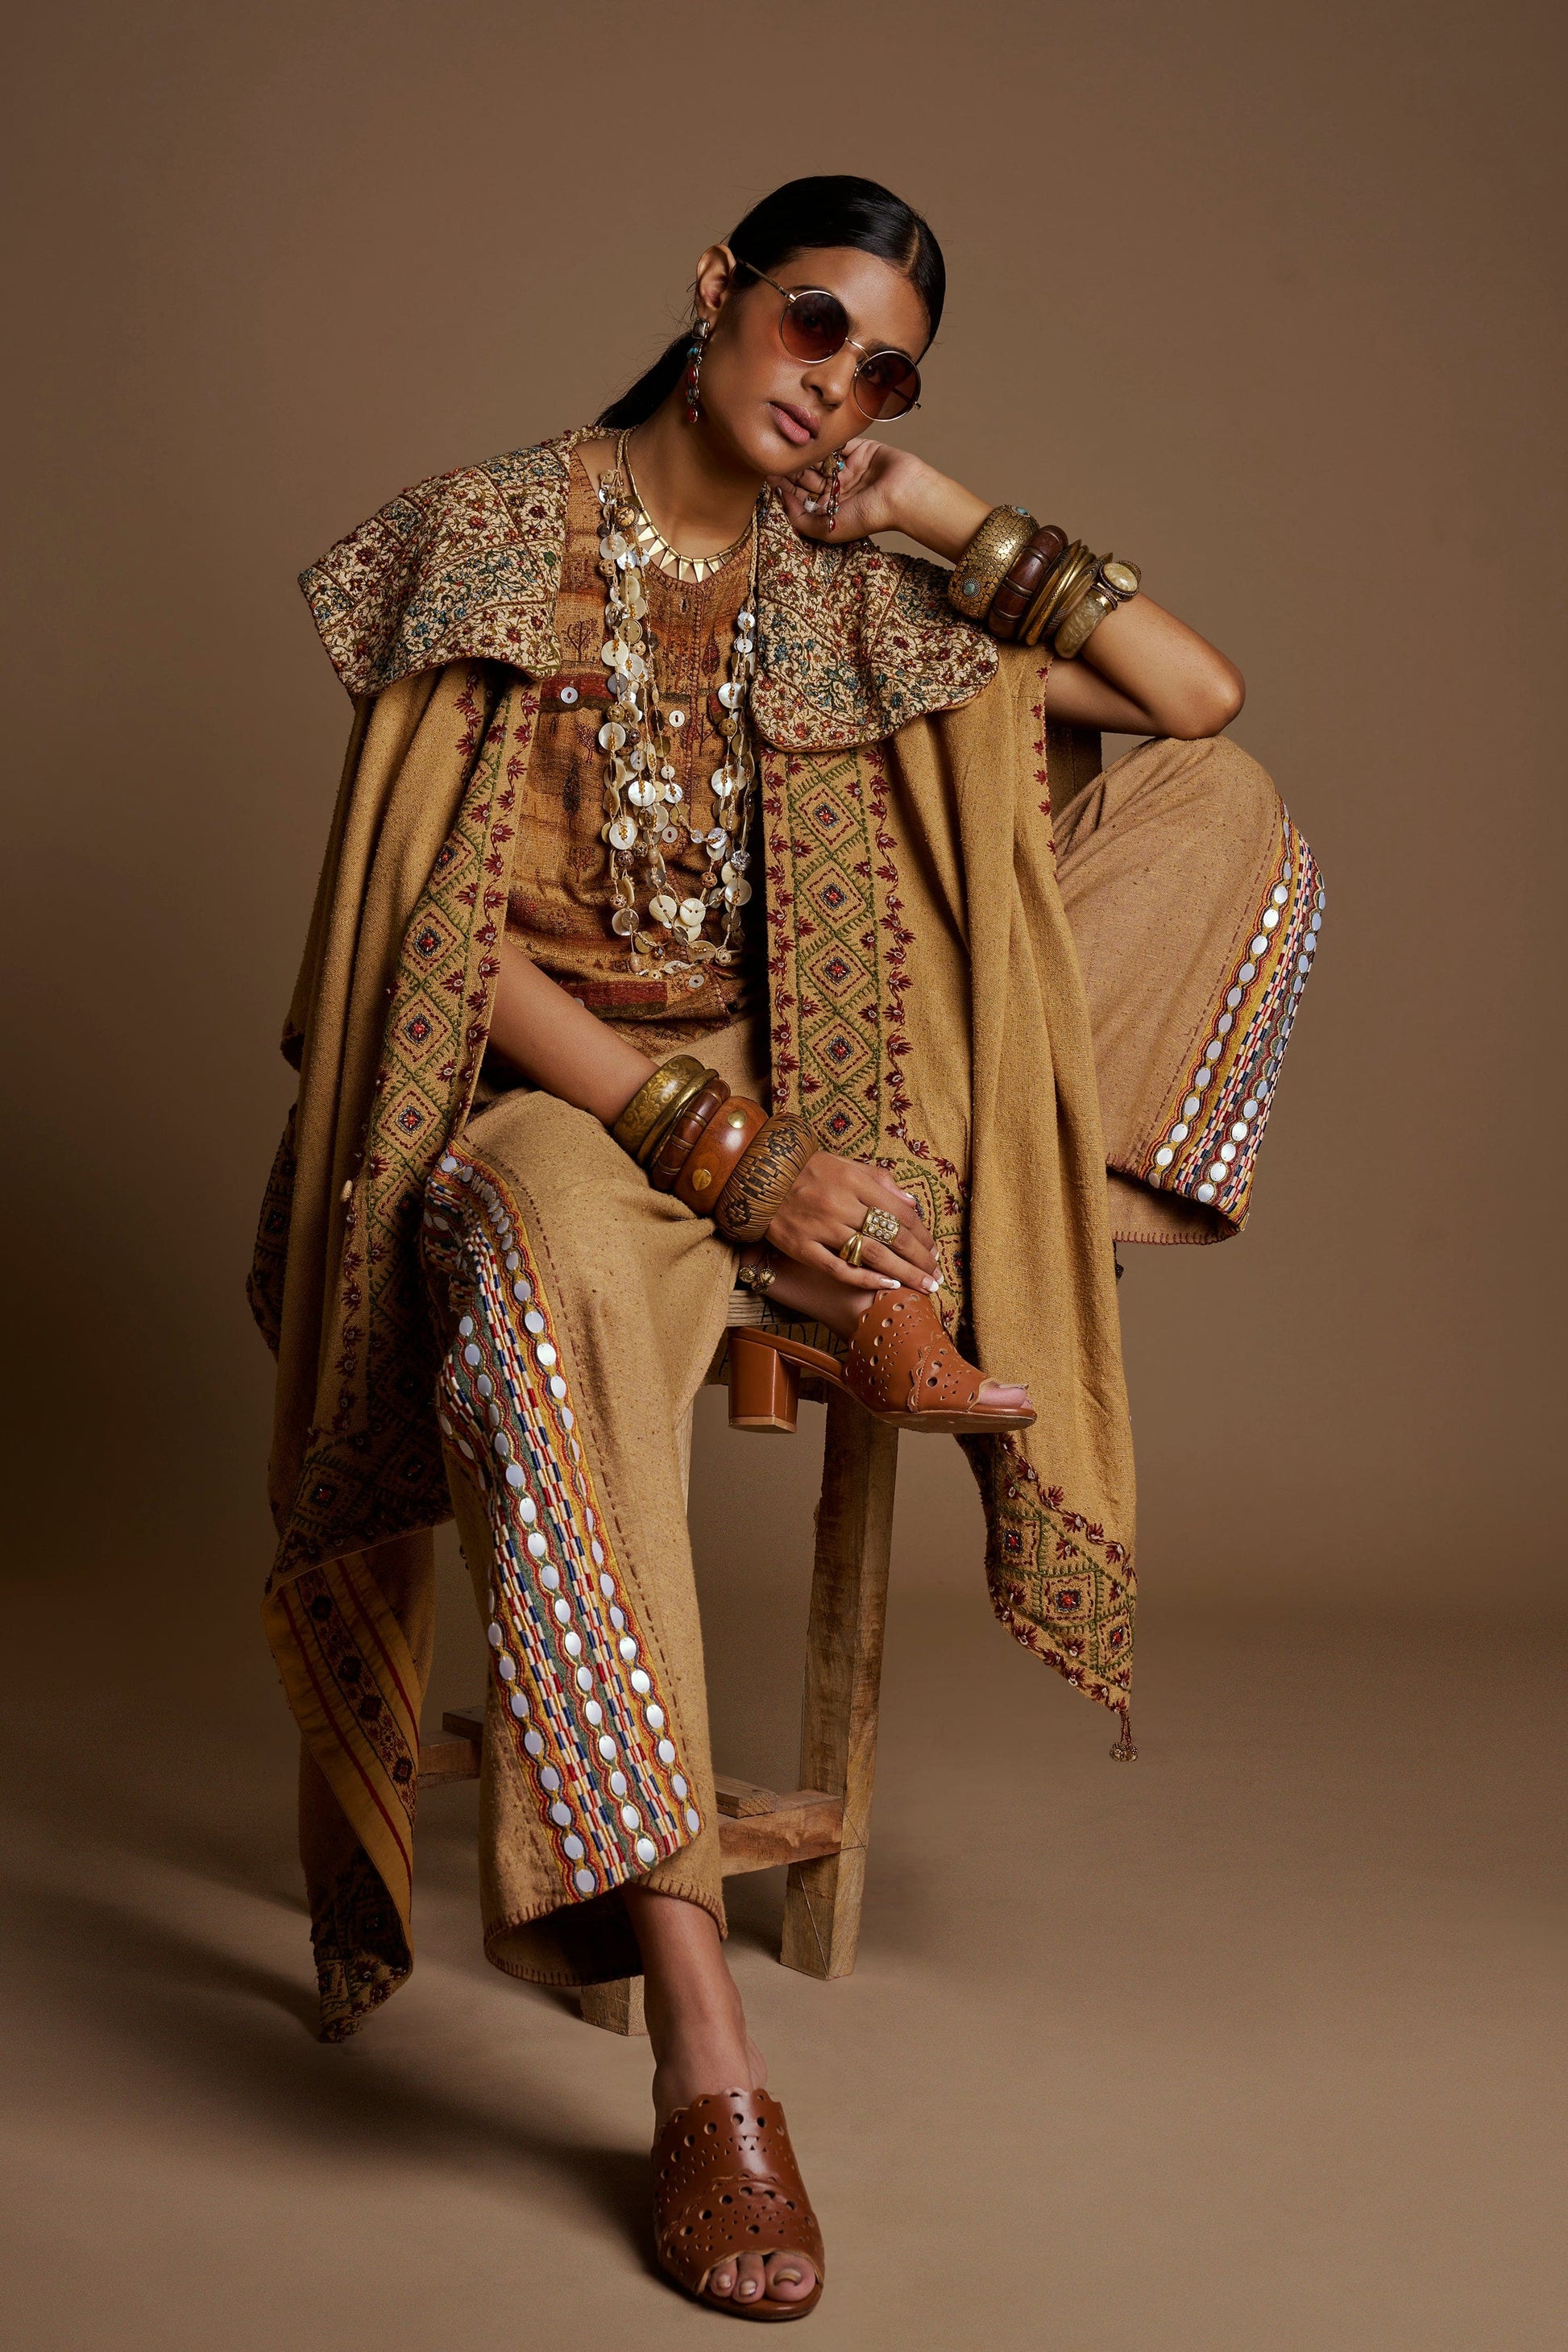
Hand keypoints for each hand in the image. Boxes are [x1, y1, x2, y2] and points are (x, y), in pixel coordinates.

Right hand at [765, 1152, 940, 1296]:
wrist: (757, 1176)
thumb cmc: (808, 1170)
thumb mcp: (846, 1164)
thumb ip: (880, 1182)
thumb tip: (913, 1206)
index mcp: (854, 1181)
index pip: (900, 1213)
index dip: (923, 1235)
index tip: (934, 1251)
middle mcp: (839, 1204)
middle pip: (892, 1236)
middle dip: (919, 1259)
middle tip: (936, 1276)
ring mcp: (820, 1227)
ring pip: (872, 1255)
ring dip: (903, 1273)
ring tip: (924, 1287)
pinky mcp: (801, 1247)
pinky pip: (839, 1268)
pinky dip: (867, 1279)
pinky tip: (888, 1285)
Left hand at [770, 441, 989, 563]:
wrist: (903, 494)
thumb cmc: (870, 515)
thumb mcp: (828, 529)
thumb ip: (802, 520)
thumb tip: (783, 499)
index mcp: (831, 507)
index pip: (802, 494)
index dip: (785, 485)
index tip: (768, 472)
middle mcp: (838, 488)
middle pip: (808, 474)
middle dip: (793, 466)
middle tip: (776, 454)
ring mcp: (849, 467)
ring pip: (821, 456)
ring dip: (807, 451)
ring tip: (791, 443)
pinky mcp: (861, 449)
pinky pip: (840, 442)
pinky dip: (828, 439)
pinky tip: (812, 435)